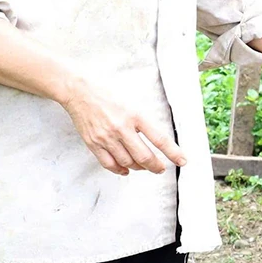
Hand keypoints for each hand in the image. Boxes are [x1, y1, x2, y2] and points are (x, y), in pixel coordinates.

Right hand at [58, 74, 187, 175]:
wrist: (79, 92)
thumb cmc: (107, 95)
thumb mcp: (132, 103)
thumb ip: (143, 121)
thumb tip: (157, 139)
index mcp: (135, 115)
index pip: (159, 138)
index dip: (173, 153)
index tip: (182, 161)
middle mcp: (121, 128)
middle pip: (144, 156)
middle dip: (156, 166)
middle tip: (161, 169)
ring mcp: (106, 138)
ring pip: (128, 163)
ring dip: (139, 168)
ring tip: (144, 166)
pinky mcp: (93, 144)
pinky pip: (109, 164)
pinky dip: (120, 170)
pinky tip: (126, 170)